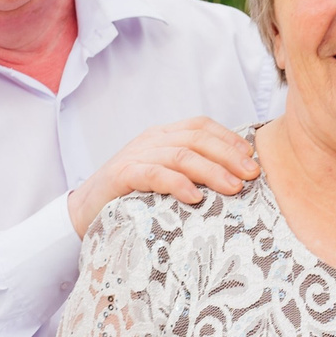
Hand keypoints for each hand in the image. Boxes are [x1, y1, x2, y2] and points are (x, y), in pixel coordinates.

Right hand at [67, 117, 259, 234]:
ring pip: (180, 155)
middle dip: (228, 155)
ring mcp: (135, 156)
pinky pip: (154, 174)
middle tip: (252, 175)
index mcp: (163, 136)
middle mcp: (151, 140)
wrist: (83, 210)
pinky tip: (195, 198)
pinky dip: (177, 184)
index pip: (201, 126)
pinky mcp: (121, 176)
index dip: (229, 138)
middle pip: (196, 138)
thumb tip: (234, 180)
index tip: (252, 156)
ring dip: (211, 171)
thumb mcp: (164, 178)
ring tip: (233, 188)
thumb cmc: (131, 197)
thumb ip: (190, 172)